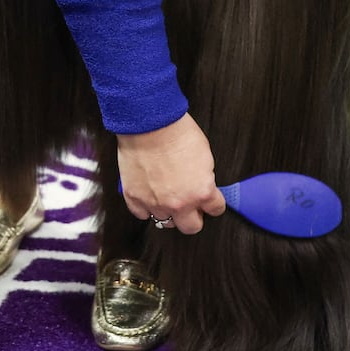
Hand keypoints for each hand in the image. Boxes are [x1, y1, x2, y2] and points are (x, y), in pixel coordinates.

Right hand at [117, 112, 226, 234]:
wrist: (148, 123)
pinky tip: (149, 196)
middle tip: (190, 205)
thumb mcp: (205, 156)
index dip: (213, 202)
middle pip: (191, 227)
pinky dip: (146, 207)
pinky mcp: (134, 197)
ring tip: (166, 197)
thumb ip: (204, 179)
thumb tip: (201, 187)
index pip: (215, 209)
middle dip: (193, 217)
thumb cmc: (177, 132)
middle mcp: (179, 203)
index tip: (209, 200)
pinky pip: (141, 214)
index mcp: (202, 192)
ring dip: (168, 211)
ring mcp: (155, 203)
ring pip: (165, 222)